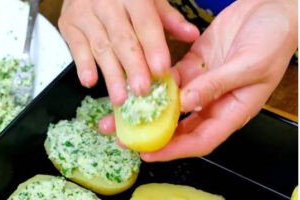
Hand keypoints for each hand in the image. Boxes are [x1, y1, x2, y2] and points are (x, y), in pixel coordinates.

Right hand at [58, 0, 198, 104]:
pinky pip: (75, 47)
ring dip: (111, 74)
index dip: (154, 47)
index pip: (145, 24)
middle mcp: (107, 4)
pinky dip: (82, 65)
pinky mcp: (69, 24)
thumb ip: (169, 18)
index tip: (161, 70)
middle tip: (142, 91)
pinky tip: (89, 82)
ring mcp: (85, 14)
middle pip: (123, 39)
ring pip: (101, 47)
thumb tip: (192, 35)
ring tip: (120, 98)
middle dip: (133, 67)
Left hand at [141, 0, 297, 160]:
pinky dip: (154, 82)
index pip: (200, 140)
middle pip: (180, 127)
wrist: (272, 10)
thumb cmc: (274, 41)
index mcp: (232, 111)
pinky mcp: (193, 65)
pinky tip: (137, 84)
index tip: (149, 153)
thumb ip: (217, 85)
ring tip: (121, 114)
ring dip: (147, 109)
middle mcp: (213, 102)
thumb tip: (186, 103)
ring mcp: (201, 83)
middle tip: (126, 137)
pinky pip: (170, 77)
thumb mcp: (250, 66)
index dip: (174, 150)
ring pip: (170, 103)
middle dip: (153, 134)